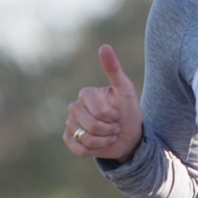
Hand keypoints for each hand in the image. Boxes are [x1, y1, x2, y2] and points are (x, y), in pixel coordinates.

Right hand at [65, 45, 144, 160]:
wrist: (128, 137)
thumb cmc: (128, 112)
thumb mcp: (125, 90)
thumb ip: (114, 69)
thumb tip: (104, 46)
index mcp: (86, 94)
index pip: (97, 111)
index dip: (111, 116)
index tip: (118, 114)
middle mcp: (75, 107)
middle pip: (91, 126)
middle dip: (109, 130)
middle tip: (115, 127)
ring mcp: (70, 123)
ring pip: (86, 138)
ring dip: (104, 141)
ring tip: (109, 136)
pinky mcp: (69, 139)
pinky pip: (78, 148)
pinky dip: (93, 150)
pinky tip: (100, 145)